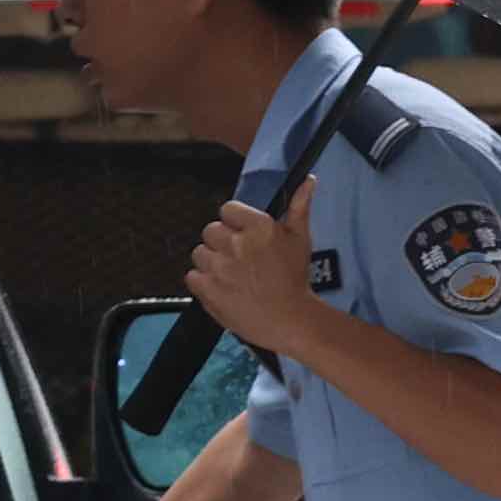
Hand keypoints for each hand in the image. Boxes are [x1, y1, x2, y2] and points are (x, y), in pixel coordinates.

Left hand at [189, 197, 325, 356]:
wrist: (291, 320)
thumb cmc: (296, 279)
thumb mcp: (300, 239)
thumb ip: (299, 207)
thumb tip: (308, 180)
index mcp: (258, 226)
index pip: (227, 209)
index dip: (234, 223)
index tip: (243, 237)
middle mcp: (236, 243)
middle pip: (210, 231)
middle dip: (222, 243)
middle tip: (238, 260)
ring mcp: (219, 267)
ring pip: (200, 253)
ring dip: (211, 263)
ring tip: (230, 276)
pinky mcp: (208, 289)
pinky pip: (192, 276)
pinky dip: (203, 283)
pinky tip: (222, 288)